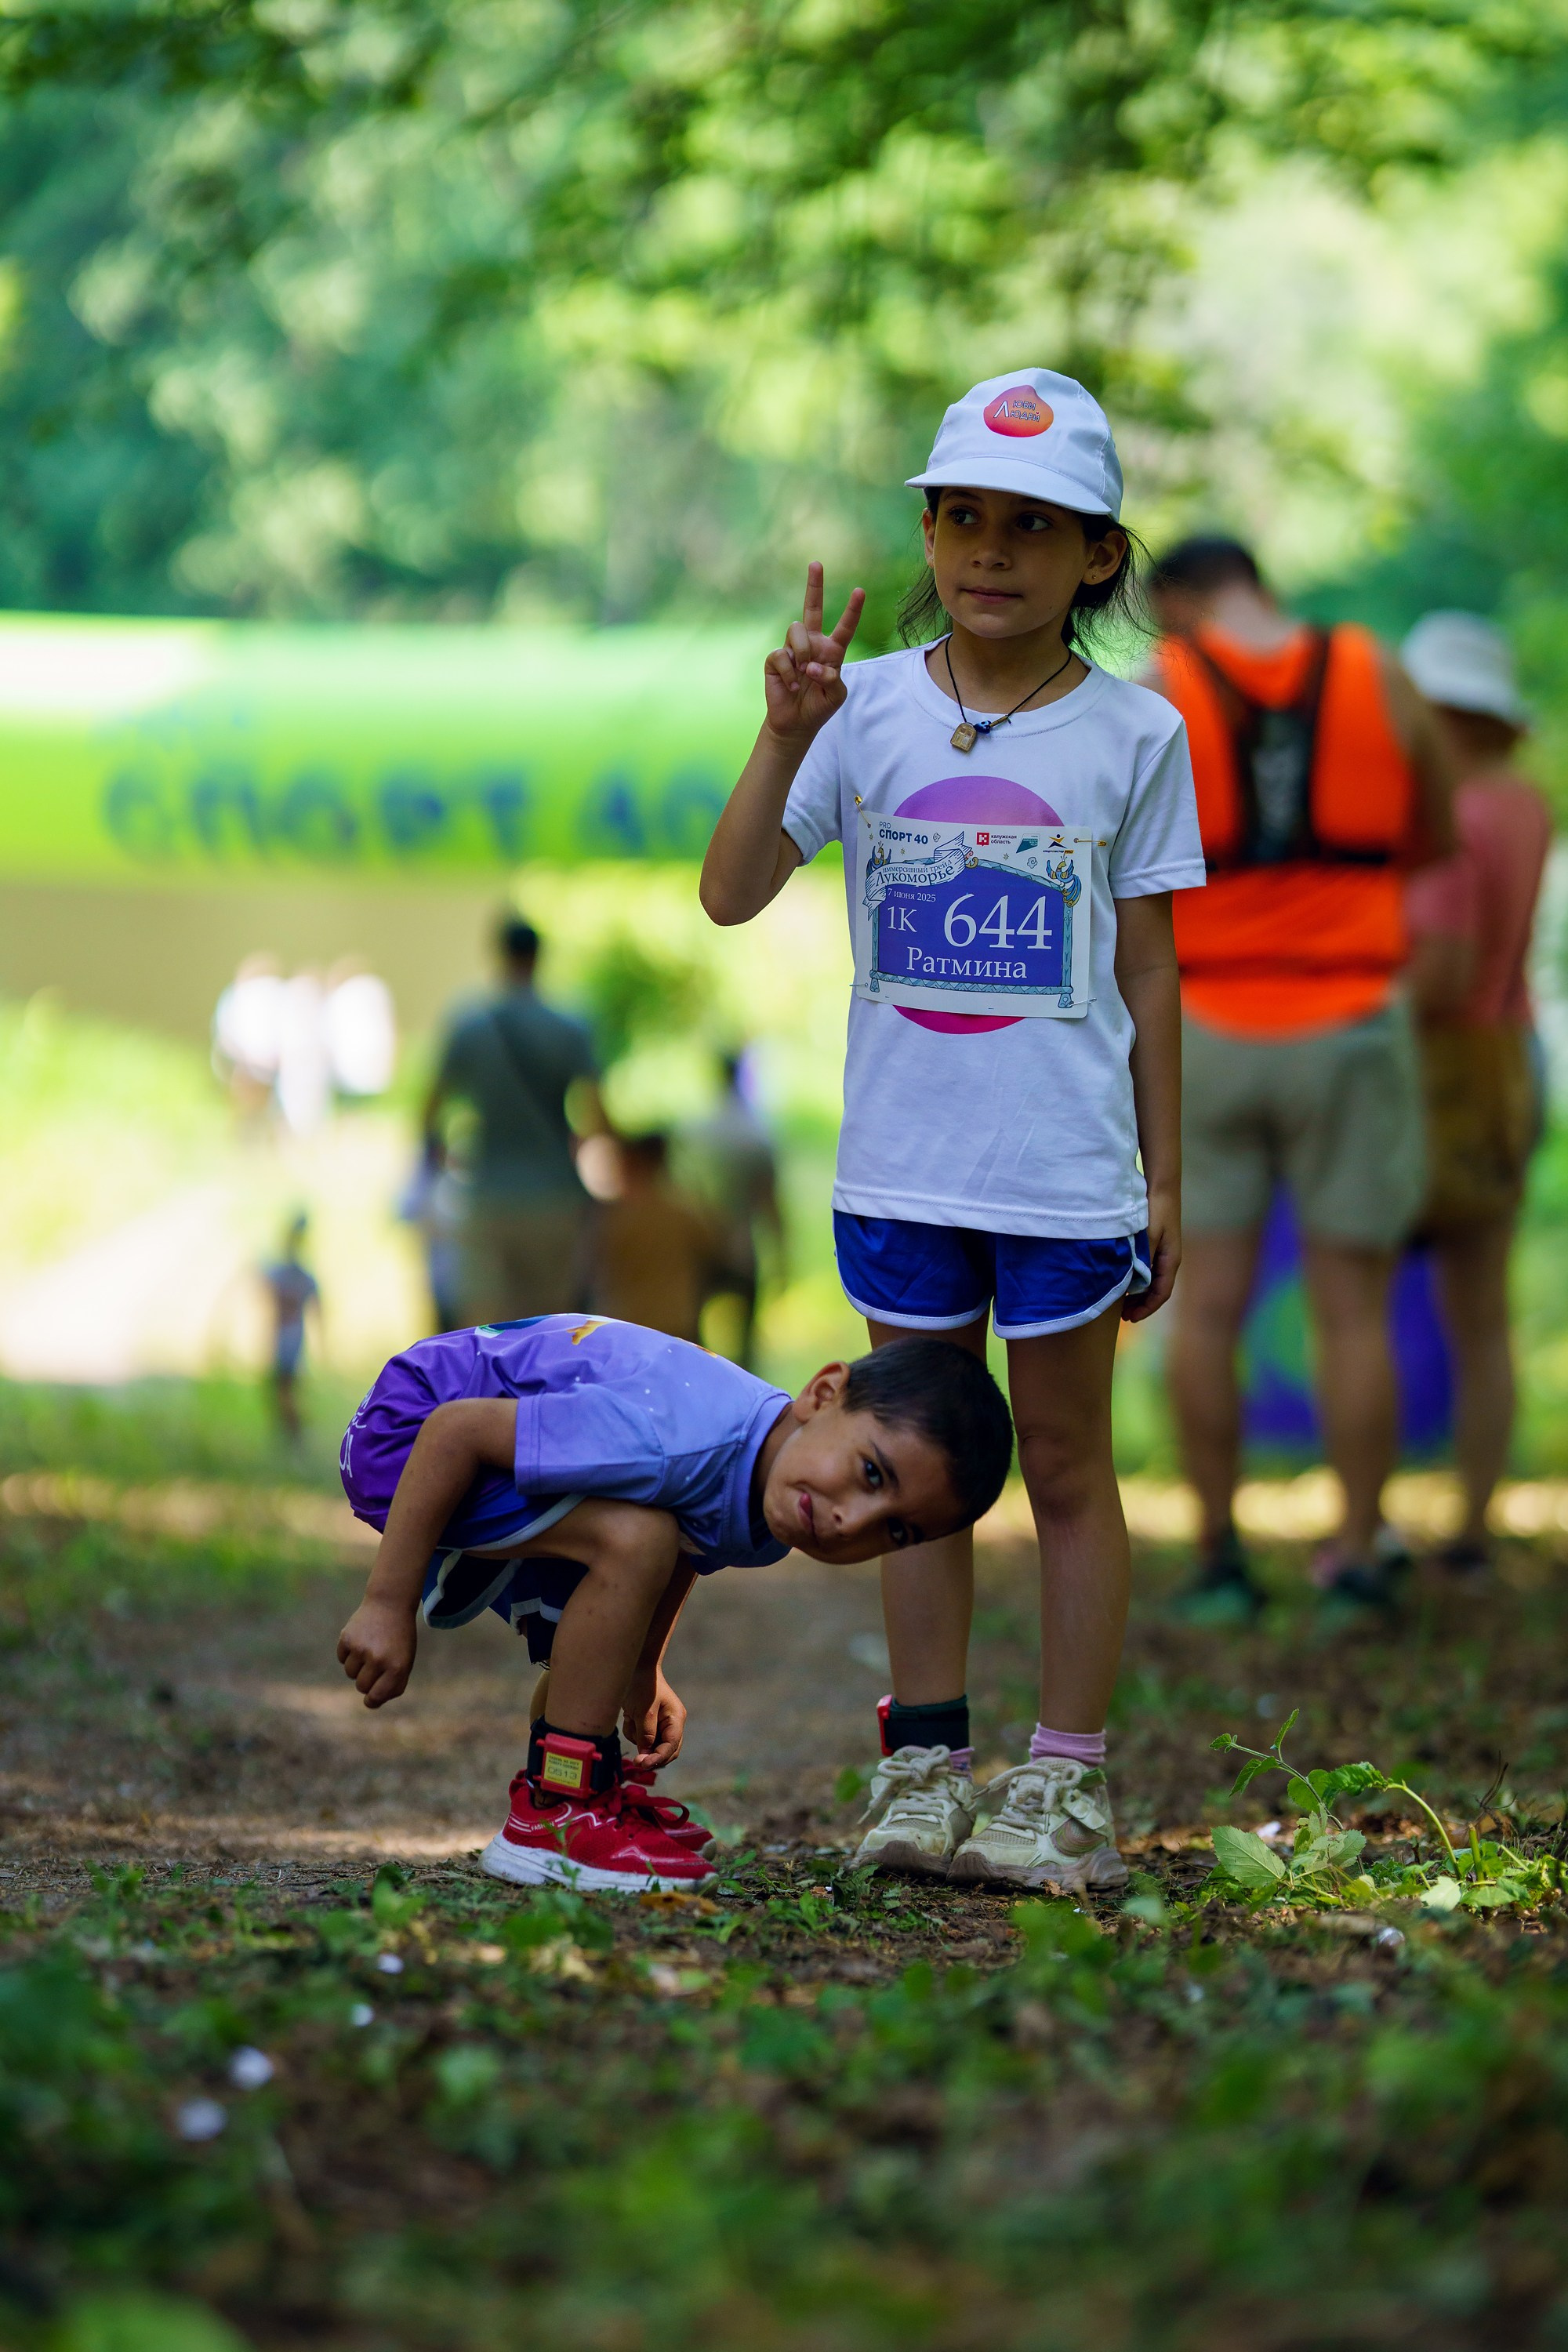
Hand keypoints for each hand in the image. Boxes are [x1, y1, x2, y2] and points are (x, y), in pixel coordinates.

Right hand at [337, 1599, 417, 1707]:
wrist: (390, 1603)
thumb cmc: (399, 1638)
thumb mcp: (404, 1661)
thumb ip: (393, 1685)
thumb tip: (371, 1702)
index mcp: (397, 1668)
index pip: (375, 1697)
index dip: (372, 1699)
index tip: (371, 1696)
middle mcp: (379, 1659)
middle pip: (361, 1686)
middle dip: (366, 1679)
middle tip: (375, 1663)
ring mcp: (361, 1648)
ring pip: (350, 1673)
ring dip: (357, 1665)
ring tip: (369, 1648)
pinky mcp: (347, 1638)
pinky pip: (341, 1658)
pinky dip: (348, 1653)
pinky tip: (361, 1639)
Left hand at [621, 1665, 686, 1768]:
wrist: (635, 1668)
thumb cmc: (642, 1685)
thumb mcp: (644, 1710)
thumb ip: (646, 1734)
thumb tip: (646, 1755)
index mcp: (676, 1719)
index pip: (671, 1746)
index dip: (658, 1758)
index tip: (642, 1764)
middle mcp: (672, 1724)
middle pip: (666, 1751)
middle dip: (651, 1756)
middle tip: (636, 1761)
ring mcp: (662, 1725)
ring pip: (652, 1747)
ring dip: (639, 1740)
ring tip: (631, 1720)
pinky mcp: (650, 1724)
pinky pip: (642, 1739)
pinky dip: (634, 1733)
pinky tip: (629, 1717)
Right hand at [762, 563, 864, 745]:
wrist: (796, 723)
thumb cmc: (819, 706)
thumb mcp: (836, 695)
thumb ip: (831, 677)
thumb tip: (810, 665)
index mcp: (832, 650)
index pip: (844, 627)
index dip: (852, 610)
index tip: (860, 591)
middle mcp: (812, 644)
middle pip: (812, 608)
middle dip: (814, 586)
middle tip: (816, 564)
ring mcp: (792, 649)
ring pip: (796, 631)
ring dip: (802, 653)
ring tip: (802, 674)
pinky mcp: (775, 659)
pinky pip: (782, 655)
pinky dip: (789, 673)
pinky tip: (791, 686)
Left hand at [1124, 1186, 1179, 1322]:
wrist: (1161, 1185)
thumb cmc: (1155, 1209)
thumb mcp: (1147, 1235)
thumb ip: (1141, 1259)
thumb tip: (1133, 1284)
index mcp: (1170, 1260)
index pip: (1160, 1294)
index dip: (1146, 1308)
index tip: (1129, 1318)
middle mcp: (1168, 1259)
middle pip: (1156, 1291)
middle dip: (1141, 1305)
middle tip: (1122, 1316)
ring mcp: (1162, 1252)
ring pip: (1151, 1281)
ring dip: (1138, 1294)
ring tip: (1120, 1303)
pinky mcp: (1154, 1245)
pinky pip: (1147, 1269)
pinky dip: (1136, 1279)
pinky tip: (1123, 1280)